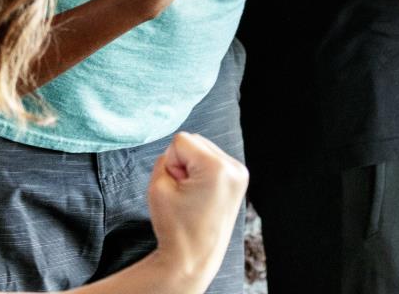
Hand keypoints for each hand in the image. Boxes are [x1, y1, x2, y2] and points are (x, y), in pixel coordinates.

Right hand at [146, 132, 248, 286]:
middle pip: (195, 141)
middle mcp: (234, 168)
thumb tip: (181, 151)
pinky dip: (202, 172)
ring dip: (192, 167)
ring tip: (193, 195)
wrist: (193, 258)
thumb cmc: (174, 227)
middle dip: (183, 163)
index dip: (170, 163)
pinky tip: (202, 195)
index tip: (177, 188)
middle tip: (184, 193)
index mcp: (217, 168)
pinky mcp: (239, 180)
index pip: (181, 141)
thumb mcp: (157, 185)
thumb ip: (164, 159)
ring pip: (203, 149)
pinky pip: (212, 160)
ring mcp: (240, 174)